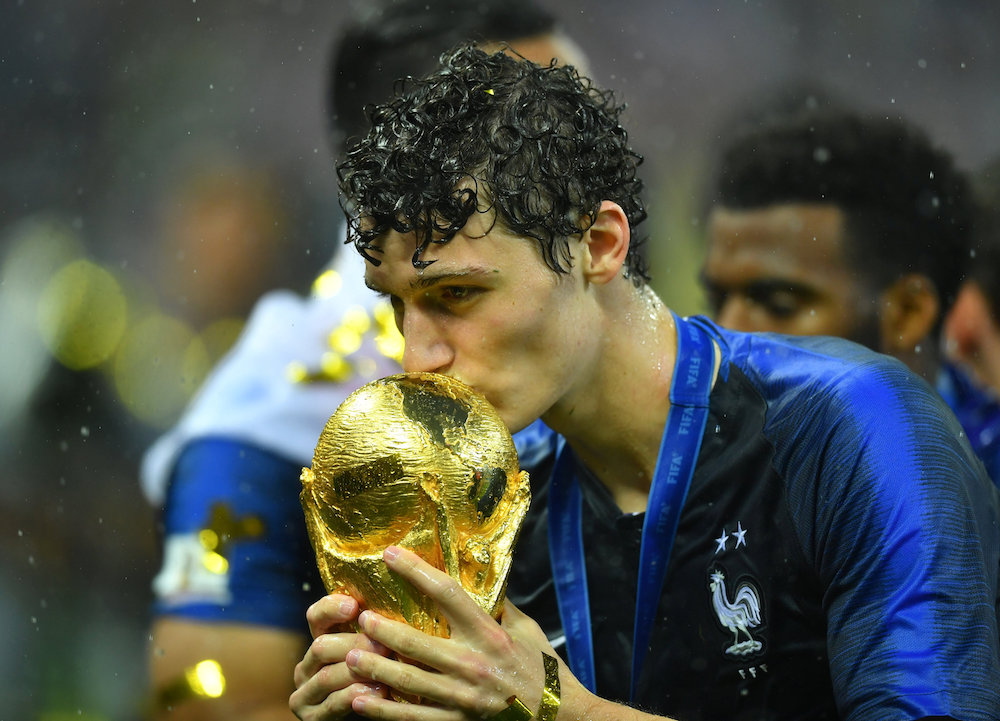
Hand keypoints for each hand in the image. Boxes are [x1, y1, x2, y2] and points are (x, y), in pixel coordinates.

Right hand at [289, 594, 390, 719]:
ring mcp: (305, 694)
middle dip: (355, 645)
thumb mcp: (376, 652)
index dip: (331, 608)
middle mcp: (306, 667)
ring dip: (358, 672)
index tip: (354, 606)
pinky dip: (356, 695)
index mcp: (319, 643)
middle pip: (321, 646)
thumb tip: (389, 611)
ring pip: (327, 676)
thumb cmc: (377, 678)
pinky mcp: (311, 718)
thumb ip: (374, 633)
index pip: (315, 617)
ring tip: (384, 668)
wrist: (370, 712)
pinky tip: (379, 691)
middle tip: (384, 645)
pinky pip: (332, 704)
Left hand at [342, 546, 552, 719]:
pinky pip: (413, 719)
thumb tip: (478, 577)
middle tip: (360, 618)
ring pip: (408, 682)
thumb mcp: (526, 629)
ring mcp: (463, 698)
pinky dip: (383, 711)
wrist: (560, 718)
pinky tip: (359, 701)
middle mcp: (473, 664)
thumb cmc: (543, 668)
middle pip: (417, 643)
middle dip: (383, 630)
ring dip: (375, 668)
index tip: (390, 556)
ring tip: (348, 657)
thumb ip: (499, 606)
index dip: (415, 571)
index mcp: (489, 634)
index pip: (447, 594)